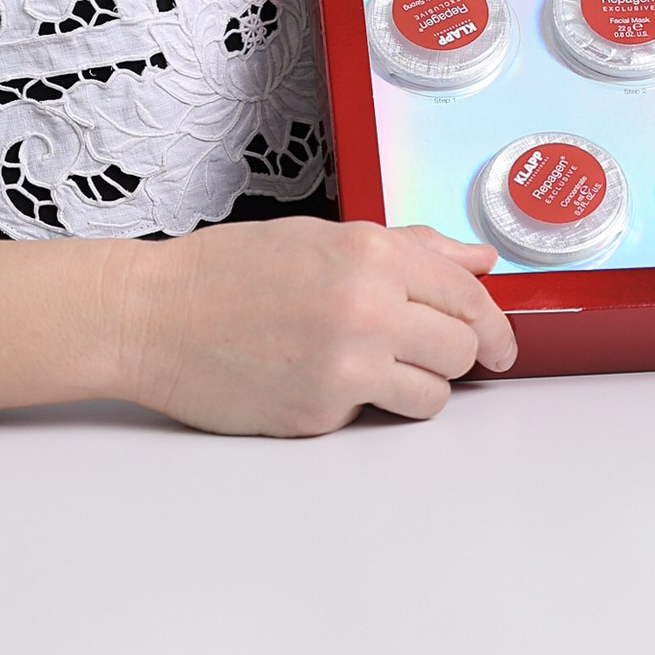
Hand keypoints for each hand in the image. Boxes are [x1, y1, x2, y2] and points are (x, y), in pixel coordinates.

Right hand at [122, 212, 516, 436]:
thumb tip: (477, 259)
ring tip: (381, 369)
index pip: (466, 295)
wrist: (156, 317)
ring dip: (419, 386)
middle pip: (461, 348)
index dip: (492, 324)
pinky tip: (326, 378)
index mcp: (369, 253)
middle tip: (436, 353)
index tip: (498, 343)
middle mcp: (366, 307)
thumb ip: (408, 248)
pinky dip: (365, 404)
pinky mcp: (322, 414)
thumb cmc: (229, 271)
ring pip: (433, 395)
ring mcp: (346, 366)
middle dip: (457, 354)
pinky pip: (377, 417)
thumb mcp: (322, 237)